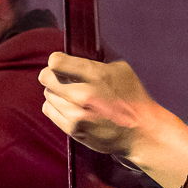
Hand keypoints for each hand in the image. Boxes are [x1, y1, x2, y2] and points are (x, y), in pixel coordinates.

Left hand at [39, 54, 167, 159]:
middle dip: (52, 75)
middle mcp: (84, 95)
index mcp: (96, 75)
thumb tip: (71, 57)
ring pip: (48, 94)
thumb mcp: (120, 69)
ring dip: (56, 92)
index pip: (56, 62)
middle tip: (62, 78)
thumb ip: (94, 62)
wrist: (141, 131)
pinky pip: (49, 110)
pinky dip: (56, 106)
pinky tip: (70, 106)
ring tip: (72, 94)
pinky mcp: (73, 130)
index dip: (56, 60)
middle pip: (46, 78)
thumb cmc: (132, 97)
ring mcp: (77, 115)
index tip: (60, 63)